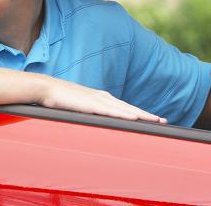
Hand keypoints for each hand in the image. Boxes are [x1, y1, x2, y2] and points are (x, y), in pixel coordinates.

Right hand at [37, 76, 166, 123]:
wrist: (46, 88)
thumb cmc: (60, 99)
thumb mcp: (79, 107)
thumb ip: (89, 113)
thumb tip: (95, 122)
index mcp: (101, 98)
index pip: (125, 108)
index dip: (140, 113)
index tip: (153, 119)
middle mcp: (103, 98)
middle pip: (130, 108)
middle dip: (147, 115)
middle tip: (163, 122)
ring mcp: (98, 100)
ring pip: (124, 109)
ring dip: (141, 115)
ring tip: (155, 121)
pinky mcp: (90, 104)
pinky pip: (111, 111)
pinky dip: (124, 114)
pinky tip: (135, 118)